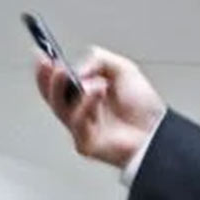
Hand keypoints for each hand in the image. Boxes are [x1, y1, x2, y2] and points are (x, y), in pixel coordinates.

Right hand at [35, 47, 166, 168]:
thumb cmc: (143, 107)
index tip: (42, 56)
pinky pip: (77, 122)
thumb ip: (99, 60)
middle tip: (54, 67)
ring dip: (71, 90)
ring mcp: (80, 128)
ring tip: (92, 80)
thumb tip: (76, 70)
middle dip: (49, 80)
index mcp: (85, 93)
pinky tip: (99, 91)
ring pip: (61, 108)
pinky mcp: (84, 143)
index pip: (57, 82)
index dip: (46, 71)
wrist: (156, 131)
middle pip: (52, 96)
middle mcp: (80, 110)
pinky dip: (86, 104)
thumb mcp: (122, 68)